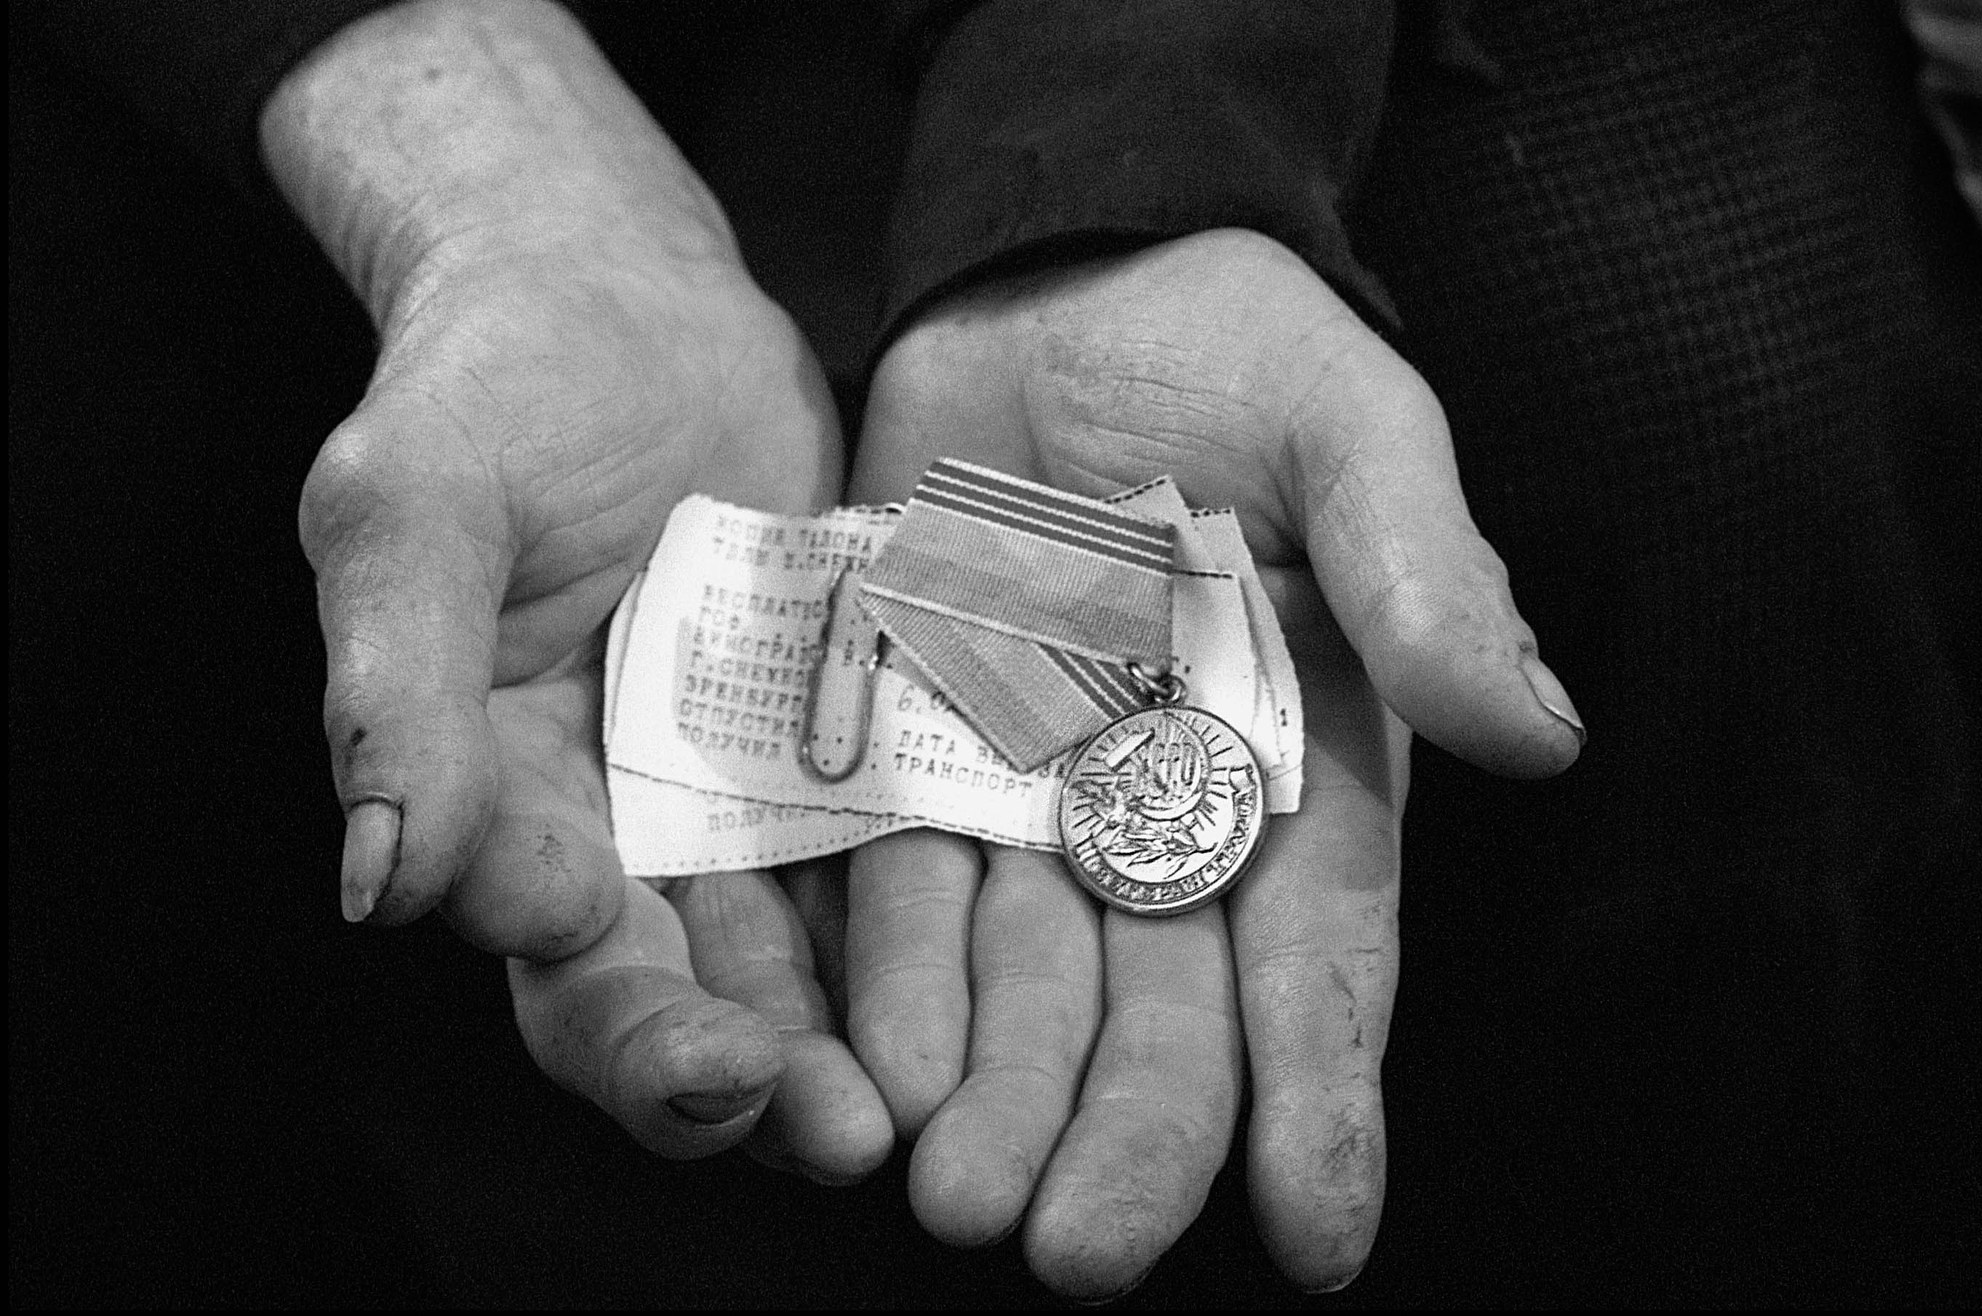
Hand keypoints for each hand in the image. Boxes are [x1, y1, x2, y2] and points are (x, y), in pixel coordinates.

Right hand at [267, 0, 888, 1178]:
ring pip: (804, 952)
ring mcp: (747, 793)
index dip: (616, 1010)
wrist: (629, 298)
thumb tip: (378, 886)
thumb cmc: (494, 387)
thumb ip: (398, 692)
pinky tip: (1018, 967)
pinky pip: (898, 844)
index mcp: (499, 806)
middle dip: (750, 1072)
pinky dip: (948, 913)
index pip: (548, 952)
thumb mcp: (416, 511)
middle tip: (836, 1127)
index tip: (703, 1039)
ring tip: (936, 1097)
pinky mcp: (847, 740)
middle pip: (681, 991)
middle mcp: (626, 829)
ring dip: (863, 1035)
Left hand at [844, 228, 1583, 1296]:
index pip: (1322, 950)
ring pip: (1024, 978)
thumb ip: (1424, 570)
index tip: (1316, 1234)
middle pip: (1159, 1002)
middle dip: (1129, 1131)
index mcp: (1303, 757)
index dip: (1321, 1091)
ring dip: (996, 1095)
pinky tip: (876, 1076)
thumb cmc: (1235, 344)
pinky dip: (890, 983)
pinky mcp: (913, 746)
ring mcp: (1033, 788)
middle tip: (1078, 1248)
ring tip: (960, 1196)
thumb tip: (1538, 730)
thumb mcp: (1348, 430)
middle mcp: (1168, 804)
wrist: (1060, 285)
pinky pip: (896, 886)